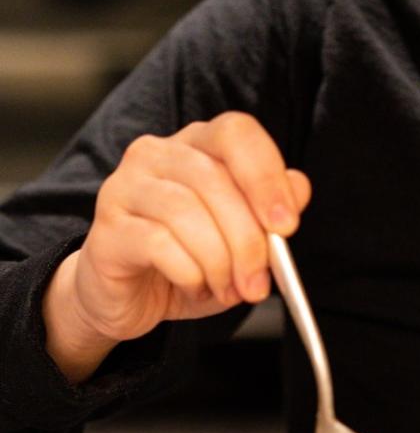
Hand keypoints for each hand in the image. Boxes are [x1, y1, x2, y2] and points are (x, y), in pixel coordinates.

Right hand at [43, 112, 310, 379]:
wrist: (127, 299)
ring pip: (186, 212)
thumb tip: (298, 189)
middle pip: (215, 179)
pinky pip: (158, 244)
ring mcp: (124, 187)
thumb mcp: (241, 241)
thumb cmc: (187, 263)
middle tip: (258, 281)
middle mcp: (156, 154)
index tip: (287, 225)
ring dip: (219, 260)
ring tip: (227, 288)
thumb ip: (270, 212)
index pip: (236, 133)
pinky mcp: (107, 228)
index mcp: (196, 145)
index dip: (266, 175)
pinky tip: (194, 286)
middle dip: (247, 239)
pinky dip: (189, 273)